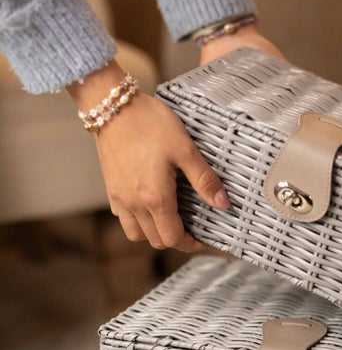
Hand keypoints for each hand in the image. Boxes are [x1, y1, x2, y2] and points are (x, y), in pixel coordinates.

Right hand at [66, 21, 282, 251]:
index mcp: (155, 198)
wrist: (112, 106)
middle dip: (175, 239)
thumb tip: (223, 204)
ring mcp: (119, 198)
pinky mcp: (110, 189)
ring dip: (154, 234)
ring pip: (137, 235)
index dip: (190, 244)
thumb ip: (204, 179)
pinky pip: (123, 219)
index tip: (201, 239)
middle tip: (190, 227)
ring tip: (169, 219)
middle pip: (156, 241)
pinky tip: (148, 206)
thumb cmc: (149, 124)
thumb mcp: (185, 149)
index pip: (173, 238)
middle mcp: (134, 204)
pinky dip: (137, 222)